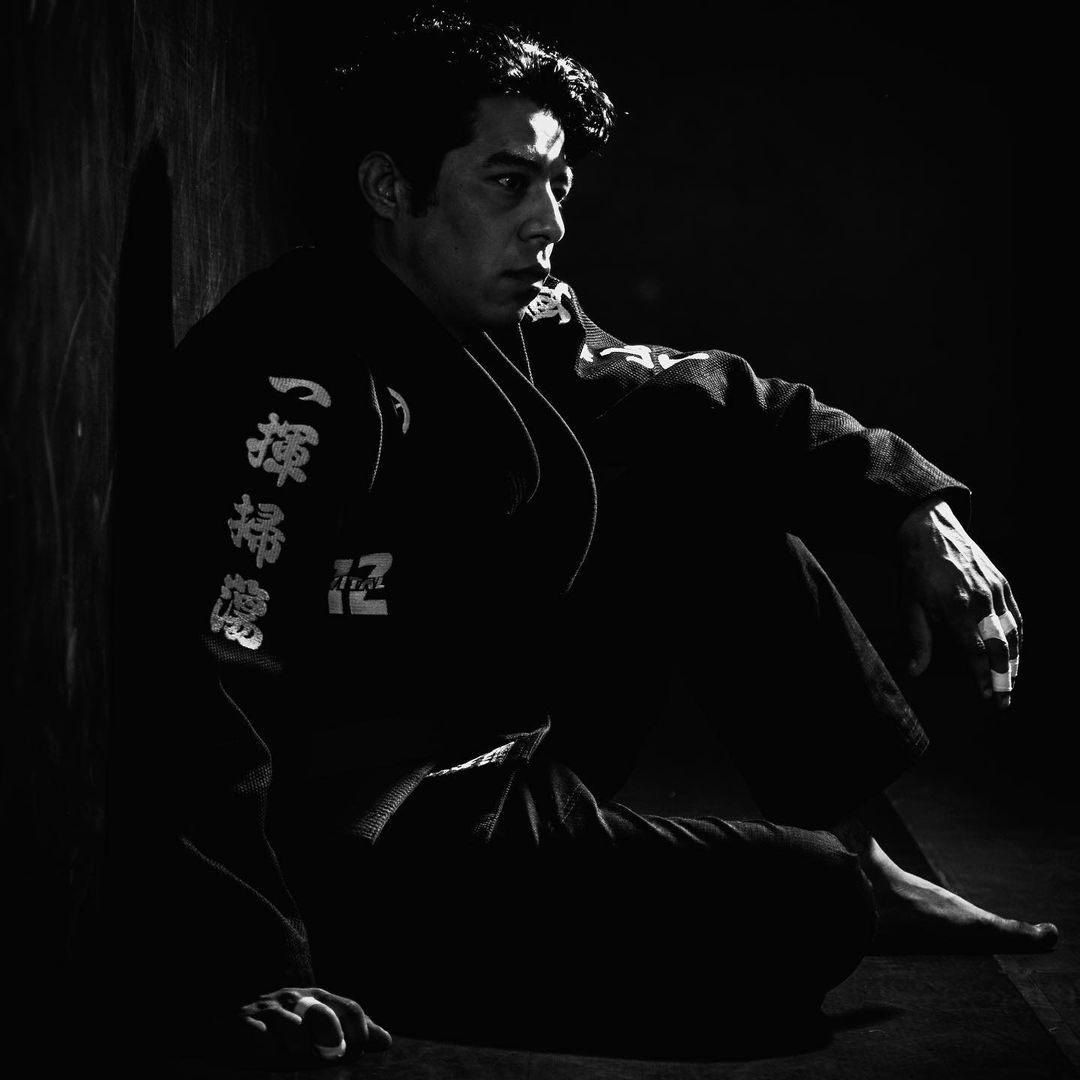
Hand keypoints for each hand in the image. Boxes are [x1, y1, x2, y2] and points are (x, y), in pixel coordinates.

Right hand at [227, 986, 391, 1067]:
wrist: (223, 1028)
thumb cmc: (280, 1035)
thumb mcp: (318, 1035)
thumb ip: (351, 1036)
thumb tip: (387, 1041)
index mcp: (316, 999)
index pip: (349, 1008)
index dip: (360, 1031)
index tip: (358, 1052)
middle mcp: (294, 999)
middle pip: (324, 1014)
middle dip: (331, 1038)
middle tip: (329, 1054)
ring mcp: (268, 1010)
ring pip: (293, 1028)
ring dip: (298, 1047)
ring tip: (293, 1053)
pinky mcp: (243, 1024)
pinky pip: (259, 1035)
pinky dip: (266, 1044)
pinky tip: (265, 1047)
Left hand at [897, 499, 1021, 708]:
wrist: (929, 530)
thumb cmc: (915, 570)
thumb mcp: (908, 604)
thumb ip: (917, 639)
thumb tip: (915, 671)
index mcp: (955, 606)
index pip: (975, 650)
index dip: (982, 677)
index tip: (987, 698)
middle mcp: (981, 599)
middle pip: (1000, 646)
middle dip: (1003, 677)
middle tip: (1003, 702)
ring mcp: (995, 590)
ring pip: (1012, 633)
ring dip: (1014, 662)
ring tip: (1010, 685)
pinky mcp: (1001, 583)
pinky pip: (1016, 616)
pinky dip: (1018, 638)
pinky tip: (1014, 656)